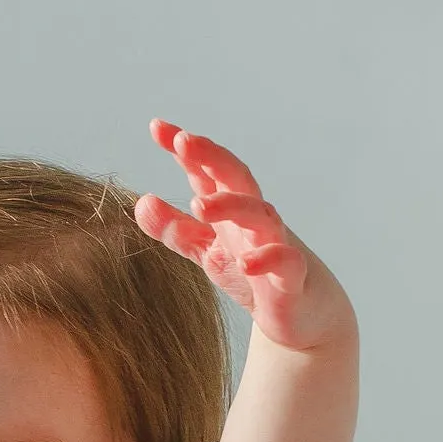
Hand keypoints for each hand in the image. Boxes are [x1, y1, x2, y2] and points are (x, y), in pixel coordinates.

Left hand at [133, 122, 355, 352]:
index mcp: (231, 208)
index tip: (158, 127)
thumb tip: (142, 202)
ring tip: (199, 206)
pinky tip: (246, 263)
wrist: (300, 314)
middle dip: (212, 157)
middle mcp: (253, 218)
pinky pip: (285, 261)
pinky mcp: (291, 277)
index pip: (207, 171)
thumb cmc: (252, 274)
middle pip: (237, 178)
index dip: (186, 149)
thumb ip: (176, 230)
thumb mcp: (207, 252)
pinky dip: (268, 259)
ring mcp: (275, 243)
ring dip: (231, 205)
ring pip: (260, 213)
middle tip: (184, 142)